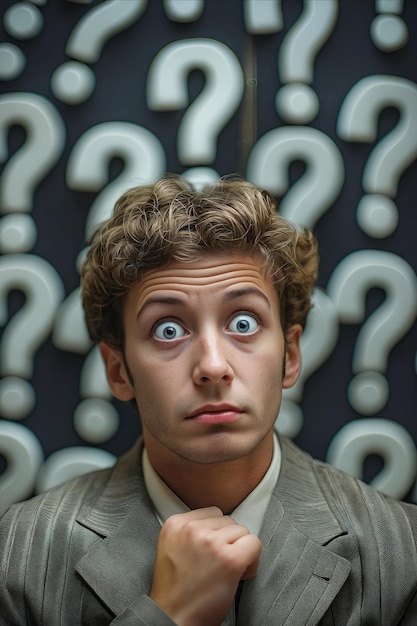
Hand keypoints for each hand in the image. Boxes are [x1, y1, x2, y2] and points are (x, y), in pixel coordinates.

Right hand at [149, 507, 260, 625]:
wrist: (172, 618)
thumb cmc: (176, 589)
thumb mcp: (172, 546)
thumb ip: (191, 530)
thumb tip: (221, 524)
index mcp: (175, 523)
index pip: (212, 513)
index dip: (216, 534)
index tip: (211, 553)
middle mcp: (192, 529)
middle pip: (228, 521)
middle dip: (228, 542)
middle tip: (218, 566)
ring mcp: (211, 542)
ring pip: (242, 531)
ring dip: (240, 550)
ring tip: (226, 572)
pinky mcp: (230, 559)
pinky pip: (254, 544)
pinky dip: (252, 561)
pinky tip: (239, 575)